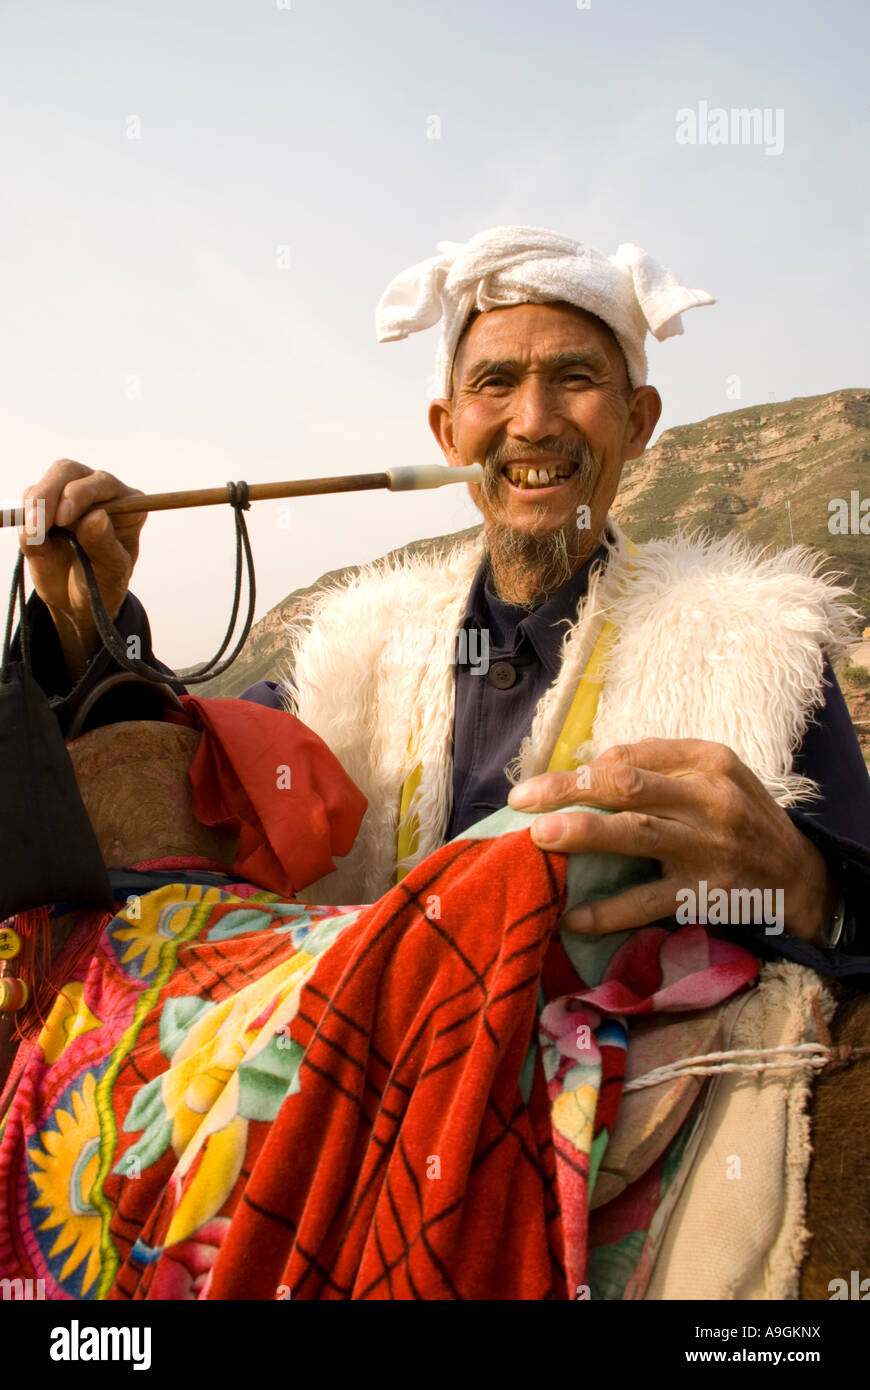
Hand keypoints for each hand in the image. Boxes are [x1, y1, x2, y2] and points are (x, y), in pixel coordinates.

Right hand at [18, 459, 146, 679]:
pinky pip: (27, 505)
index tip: (64, 519)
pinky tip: (36, 546)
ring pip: (43, 486)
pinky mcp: (42, 510)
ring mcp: (66, 499)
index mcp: (125, 502)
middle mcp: (96, 493)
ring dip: (34, 510)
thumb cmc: (104, 584)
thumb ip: (104, 544)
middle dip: (49, 495)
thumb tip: (96, 516)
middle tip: (39, 525)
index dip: (79, 494)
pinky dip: (25, 523)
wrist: (80, 603)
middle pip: (67, 471)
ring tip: (36, 540)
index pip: (101, 482)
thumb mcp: (112, 571)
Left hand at [507, 738, 835, 945]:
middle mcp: (709, 798)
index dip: (583, 767)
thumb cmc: (741, 816)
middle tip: (522, 799)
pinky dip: (608, 910)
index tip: (542, 782)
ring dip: (583, 833)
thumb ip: (660, 765)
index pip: (634, 755)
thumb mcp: (715, 775)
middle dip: (569, 789)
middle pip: (628, 785)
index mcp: (708, 760)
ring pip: (635, 834)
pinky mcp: (705, 892)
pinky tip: (572, 916)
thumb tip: (591, 763)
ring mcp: (707, 846)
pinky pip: (647, 902)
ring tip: (539, 836)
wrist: (798, 873)